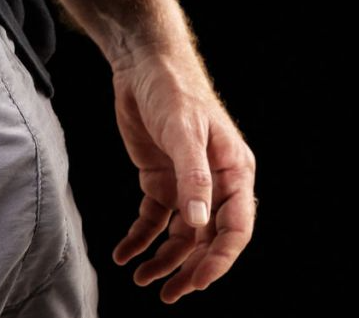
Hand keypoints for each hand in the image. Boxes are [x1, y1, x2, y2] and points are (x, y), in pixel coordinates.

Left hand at [108, 51, 256, 303]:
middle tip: (168, 295)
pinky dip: (140, 238)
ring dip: (163, 259)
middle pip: (207, 238)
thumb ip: (193, 179)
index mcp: (233, 172)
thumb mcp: (184, 133)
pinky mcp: (159, 177)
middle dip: (189, 269)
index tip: (197, 282)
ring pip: (180, 233)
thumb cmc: (173, 90)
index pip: (235, 227)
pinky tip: (124, 254)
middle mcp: (214, 182)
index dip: (219, 259)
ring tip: (140, 278)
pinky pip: (153, 218)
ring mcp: (186, 182)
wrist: (144, 64)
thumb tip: (199, 224)